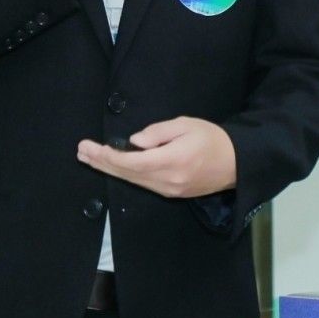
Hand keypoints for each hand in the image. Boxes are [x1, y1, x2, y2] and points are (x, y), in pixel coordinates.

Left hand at [77, 117, 236, 198]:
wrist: (237, 163)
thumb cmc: (211, 138)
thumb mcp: (186, 125)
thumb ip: (158, 132)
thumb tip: (134, 142)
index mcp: (171, 161)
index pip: (131, 162)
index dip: (108, 156)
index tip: (90, 147)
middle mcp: (167, 181)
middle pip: (127, 174)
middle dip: (102, 163)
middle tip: (81, 152)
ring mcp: (169, 190)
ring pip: (133, 181)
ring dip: (110, 170)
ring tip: (90, 159)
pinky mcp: (172, 193)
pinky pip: (143, 184)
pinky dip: (125, 175)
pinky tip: (113, 167)